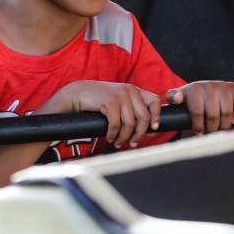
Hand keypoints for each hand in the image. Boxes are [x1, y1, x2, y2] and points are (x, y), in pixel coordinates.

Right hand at [42, 80, 161, 148]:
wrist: (77, 93)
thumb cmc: (98, 101)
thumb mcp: (118, 101)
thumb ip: (131, 109)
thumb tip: (149, 129)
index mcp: (134, 90)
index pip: (155, 101)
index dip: (156, 117)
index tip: (153, 129)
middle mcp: (129, 90)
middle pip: (144, 117)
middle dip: (139, 134)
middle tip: (132, 143)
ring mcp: (120, 95)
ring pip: (130, 123)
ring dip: (124, 137)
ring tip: (118, 143)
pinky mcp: (109, 102)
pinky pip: (116, 124)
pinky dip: (113, 134)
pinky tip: (109, 137)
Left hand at [166, 81, 233, 133]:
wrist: (202, 89)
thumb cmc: (188, 98)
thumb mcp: (176, 97)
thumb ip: (172, 97)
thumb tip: (177, 98)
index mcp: (195, 89)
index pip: (197, 113)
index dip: (198, 126)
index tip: (198, 132)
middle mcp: (210, 86)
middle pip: (213, 116)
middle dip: (211, 128)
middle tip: (209, 131)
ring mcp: (223, 86)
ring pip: (227, 113)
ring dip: (224, 125)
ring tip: (219, 128)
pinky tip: (232, 121)